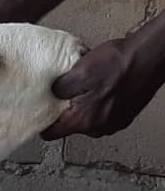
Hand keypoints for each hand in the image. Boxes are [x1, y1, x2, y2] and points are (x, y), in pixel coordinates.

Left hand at [42, 37, 163, 139]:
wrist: (151, 55)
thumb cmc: (119, 63)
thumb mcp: (78, 72)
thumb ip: (59, 89)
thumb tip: (52, 94)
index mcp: (84, 121)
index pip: (51, 134)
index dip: (42, 122)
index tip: (39, 112)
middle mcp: (99, 128)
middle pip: (70, 125)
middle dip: (65, 110)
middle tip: (67, 90)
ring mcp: (114, 123)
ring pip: (87, 118)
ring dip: (84, 105)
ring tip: (88, 85)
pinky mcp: (124, 115)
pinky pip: (102, 112)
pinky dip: (99, 102)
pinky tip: (103, 85)